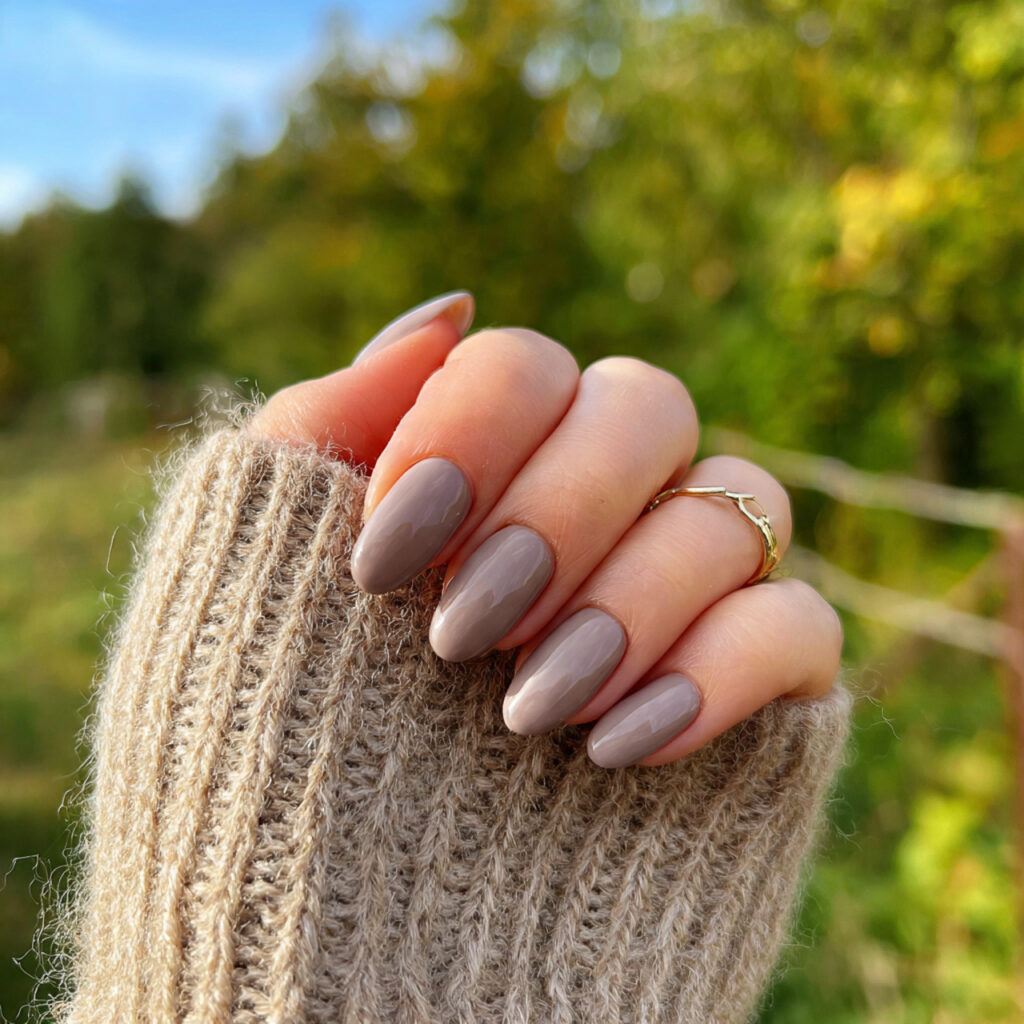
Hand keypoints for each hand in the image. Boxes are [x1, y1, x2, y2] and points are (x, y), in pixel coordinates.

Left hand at [250, 292, 842, 767]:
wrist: (328, 943)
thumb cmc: (269, 749)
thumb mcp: (255, 568)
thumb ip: (331, 421)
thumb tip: (452, 311)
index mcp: (483, 473)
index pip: (527, 367)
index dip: (472, 431)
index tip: (391, 552)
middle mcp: (591, 515)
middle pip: (648, 407)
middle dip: (558, 511)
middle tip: (462, 632)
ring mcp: (677, 597)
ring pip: (735, 506)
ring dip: (631, 596)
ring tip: (528, 709)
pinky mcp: (752, 691)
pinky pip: (799, 622)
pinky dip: (718, 668)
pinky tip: (617, 746)